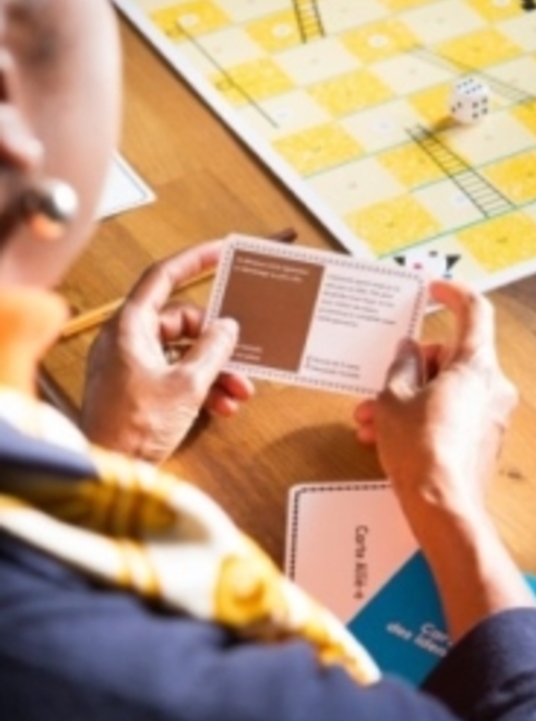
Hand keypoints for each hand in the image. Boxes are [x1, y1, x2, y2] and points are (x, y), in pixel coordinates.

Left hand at [80, 241, 253, 462]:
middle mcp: (127, 340)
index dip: (194, 261)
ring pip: (183, 354)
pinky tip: (223, 407)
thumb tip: (228, 328)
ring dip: (215, 371)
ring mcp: (131, 365)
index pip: (162, 277)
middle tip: (242, 354)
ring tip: (240, 391)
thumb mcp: (187, 384)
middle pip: (182, 323)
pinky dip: (201, 389)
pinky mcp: (138, 390)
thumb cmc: (133, 427)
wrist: (109, 468)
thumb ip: (212, 350)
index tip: (220, 252)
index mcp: (129, 327)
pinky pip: (175, 377)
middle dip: (217, 342)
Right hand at [354, 279, 516, 518]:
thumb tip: (407, 352)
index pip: (474, 312)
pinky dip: (424, 418)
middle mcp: (494, 387)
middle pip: (451, 357)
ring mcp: (492, 416)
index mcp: (476, 366)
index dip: (453, 294)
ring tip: (373, 419)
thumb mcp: (392, 399)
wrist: (442, 507)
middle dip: (411, 369)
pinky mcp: (485, 441)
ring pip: (447, 390)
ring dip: (409, 398)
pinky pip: (453, 414)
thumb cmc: (421, 452)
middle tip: (380, 384)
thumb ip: (400, 366)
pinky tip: (390, 436)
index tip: (435, 289)